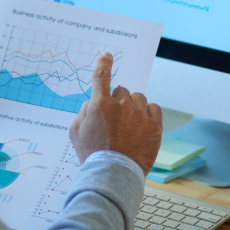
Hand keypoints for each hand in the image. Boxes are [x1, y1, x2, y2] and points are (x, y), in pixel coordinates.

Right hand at [69, 52, 161, 175]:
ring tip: (129, 126)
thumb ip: (83, 112)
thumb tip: (94, 102)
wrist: (113, 175)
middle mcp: (120, 105)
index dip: (103, 63)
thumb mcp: (76, 133)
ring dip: (133, 107)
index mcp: (100, 105)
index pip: (101, 76)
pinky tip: (143, 126)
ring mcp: (139, 115)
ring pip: (138, 98)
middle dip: (117, 101)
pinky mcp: (154, 126)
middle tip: (115, 121)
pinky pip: (154, 108)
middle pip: (121, 90)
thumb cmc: (92, 155)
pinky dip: (148, 114)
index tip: (106, 55)